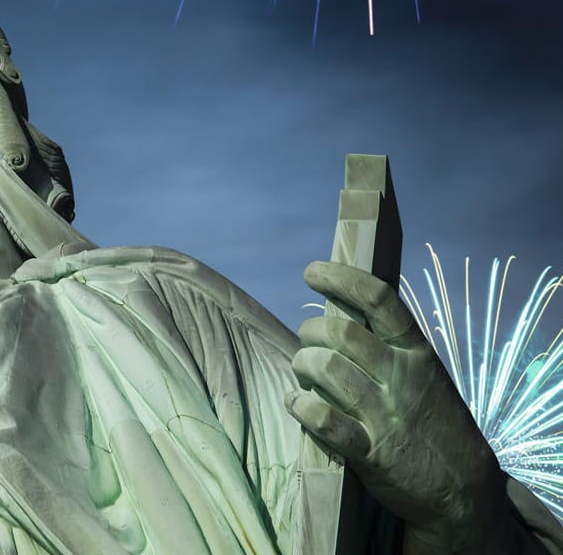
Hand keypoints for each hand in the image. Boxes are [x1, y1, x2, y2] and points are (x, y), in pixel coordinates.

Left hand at [289, 260, 510, 552]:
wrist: (464, 490)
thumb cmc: (434, 422)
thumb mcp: (426, 375)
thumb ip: (390, 346)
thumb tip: (340, 308)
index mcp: (417, 353)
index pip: (378, 299)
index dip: (340, 278)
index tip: (311, 272)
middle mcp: (402, 378)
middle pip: (340, 332)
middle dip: (310, 332)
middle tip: (308, 345)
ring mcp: (385, 415)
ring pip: (325, 368)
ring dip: (302, 366)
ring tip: (304, 375)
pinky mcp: (369, 451)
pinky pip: (322, 418)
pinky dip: (301, 406)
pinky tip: (297, 403)